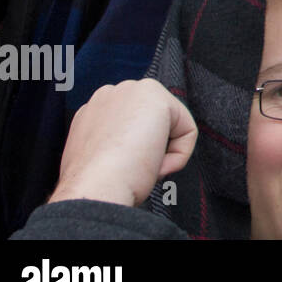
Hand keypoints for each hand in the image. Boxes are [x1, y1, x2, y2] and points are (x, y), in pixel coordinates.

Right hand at [50, 79, 197, 207]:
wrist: (95, 191)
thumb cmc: (98, 185)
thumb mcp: (103, 160)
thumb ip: (116, 144)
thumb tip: (136, 148)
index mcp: (94, 112)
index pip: (135, 128)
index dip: (137, 155)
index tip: (126, 171)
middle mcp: (109, 94)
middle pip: (155, 124)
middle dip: (152, 151)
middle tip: (136, 171)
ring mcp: (130, 90)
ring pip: (172, 125)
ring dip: (164, 154)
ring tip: (142, 169)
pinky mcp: (154, 94)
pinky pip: (187, 130)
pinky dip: (180, 155)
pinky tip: (156, 166)